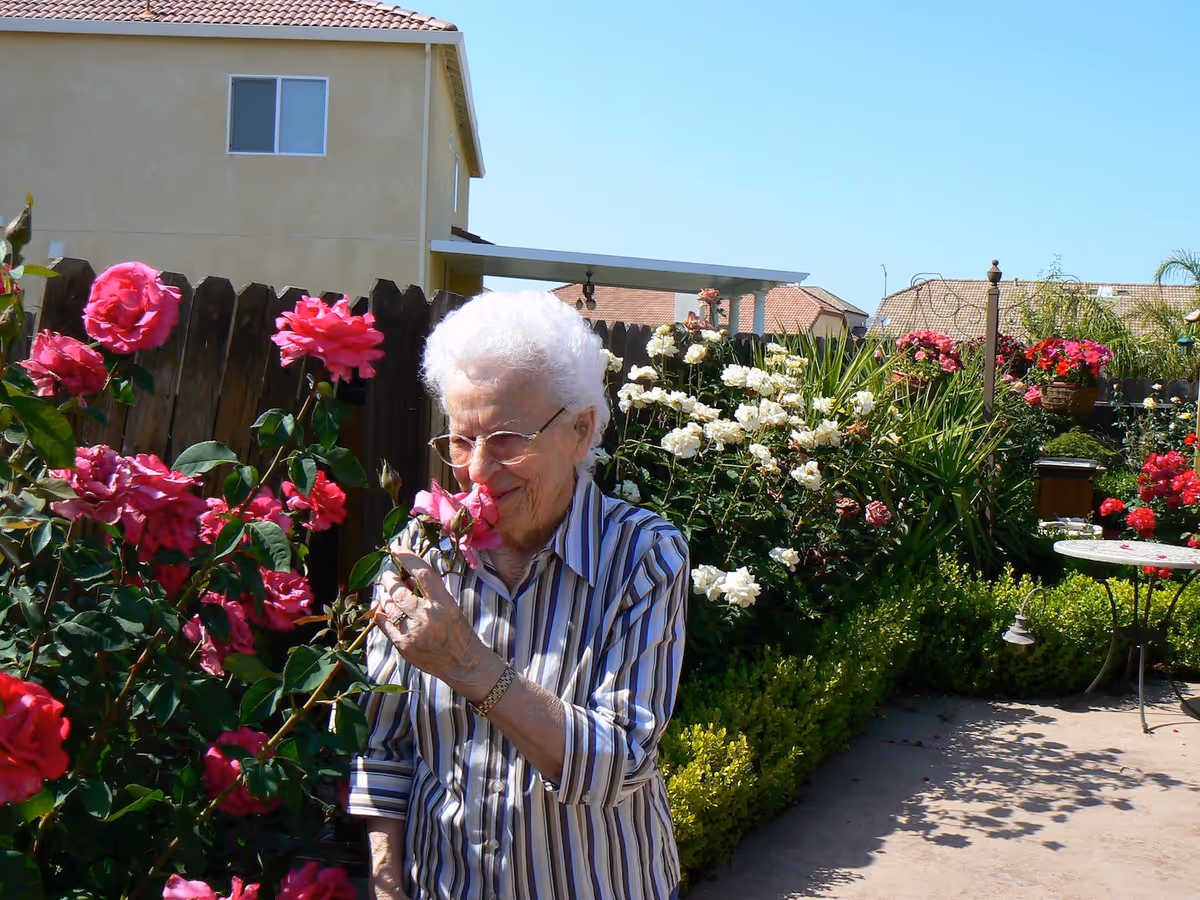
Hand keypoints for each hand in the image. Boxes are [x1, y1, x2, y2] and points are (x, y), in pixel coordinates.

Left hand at [373, 553, 497, 693]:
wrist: (464, 665)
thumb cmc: (460, 632)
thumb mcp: (452, 606)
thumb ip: (431, 592)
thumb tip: (406, 575)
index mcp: (444, 605)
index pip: (423, 574)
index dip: (407, 557)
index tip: (397, 549)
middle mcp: (427, 617)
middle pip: (399, 590)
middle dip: (390, 577)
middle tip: (390, 574)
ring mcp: (413, 632)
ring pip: (389, 604)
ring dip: (386, 595)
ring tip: (390, 592)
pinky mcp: (403, 646)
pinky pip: (383, 623)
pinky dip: (382, 612)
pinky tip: (384, 608)